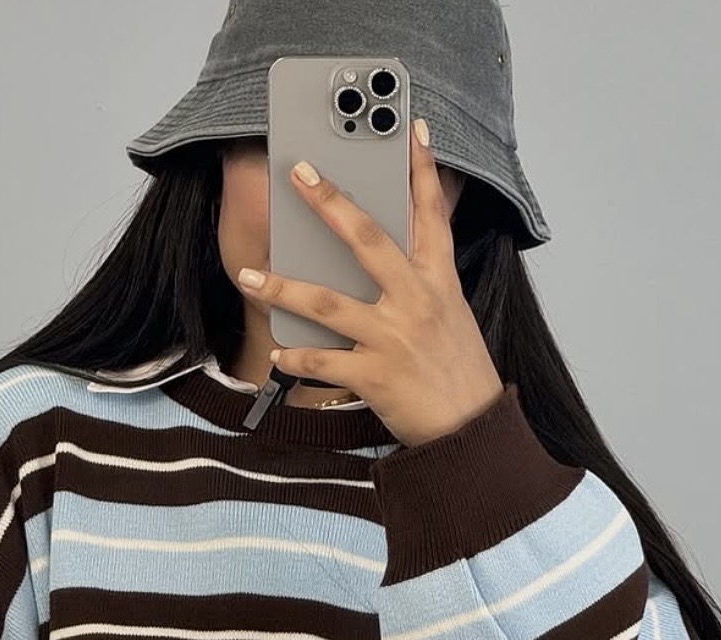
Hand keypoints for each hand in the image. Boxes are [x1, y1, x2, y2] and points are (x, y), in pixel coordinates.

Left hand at [236, 119, 504, 447]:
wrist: (471, 428)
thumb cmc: (457, 371)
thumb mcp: (451, 314)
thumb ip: (422, 281)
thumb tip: (388, 257)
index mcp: (439, 281)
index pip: (432, 215)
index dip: (423, 170)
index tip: (413, 130)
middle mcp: (416, 301)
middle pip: (368, 240)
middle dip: (331, 203)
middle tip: (300, 173)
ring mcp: (393, 338)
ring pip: (327, 303)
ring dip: (282, 288)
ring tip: (249, 276)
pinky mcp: (375, 376)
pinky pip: (324, 363)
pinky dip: (296, 359)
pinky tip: (277, 354)